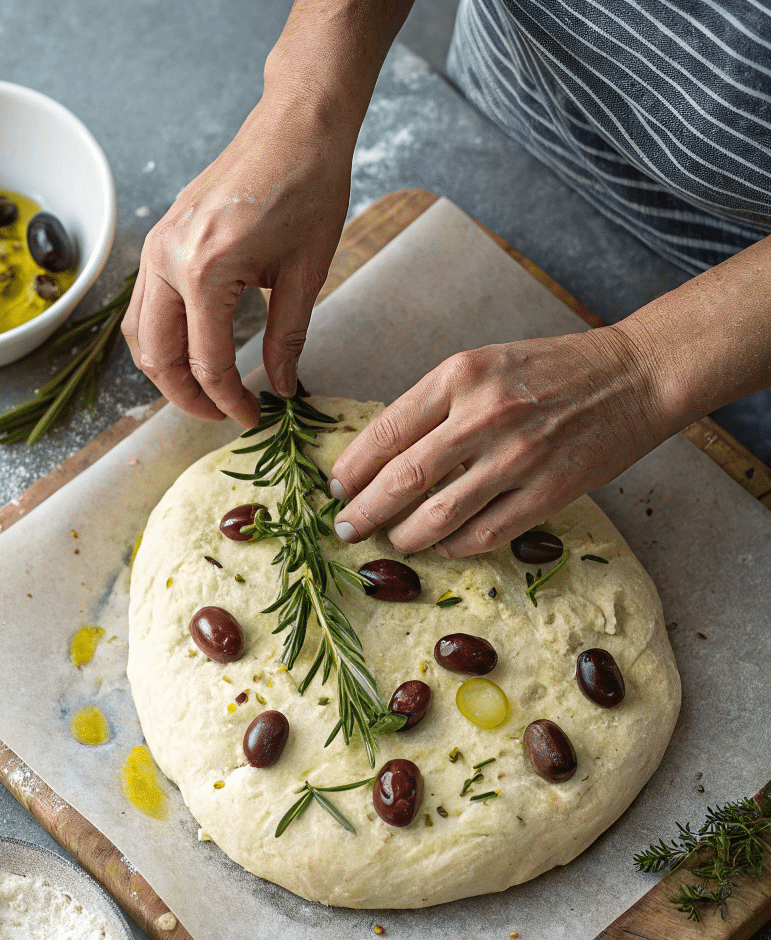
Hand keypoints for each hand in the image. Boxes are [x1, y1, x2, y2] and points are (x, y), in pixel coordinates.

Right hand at [122, 95, 352, 425]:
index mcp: (205, 270)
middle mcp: (168, 260)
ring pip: (138, 333)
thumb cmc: (308, 188)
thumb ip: (286, 338)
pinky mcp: (159, 239)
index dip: (228, 401)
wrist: (295, 126)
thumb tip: (282, 386)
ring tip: (203, 390)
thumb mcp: (305, 274)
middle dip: (187, 397)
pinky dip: (159, 337)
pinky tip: (189, 349)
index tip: (252, 418)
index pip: (206, 361)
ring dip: (165, 371)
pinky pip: (143, 304)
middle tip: (222, 415)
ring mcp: (156, 247)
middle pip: (157, 355)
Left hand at [328, 326, 666, 556]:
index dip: (352, 467)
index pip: (387, 430)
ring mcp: (518, 457)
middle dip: (364, 511)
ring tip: (388, 540)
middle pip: (403, 478)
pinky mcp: (548, 493)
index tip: (335, 488)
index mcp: (461, 376)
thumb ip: (435, 404)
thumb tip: (382, 454)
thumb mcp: (483, 364)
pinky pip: (485, 534)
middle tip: (344, 528)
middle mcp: (485, 414)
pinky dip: (453, 546)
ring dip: (403, 536)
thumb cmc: (550, 369)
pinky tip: (440, 546)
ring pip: (439, 515)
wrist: (633, 377)